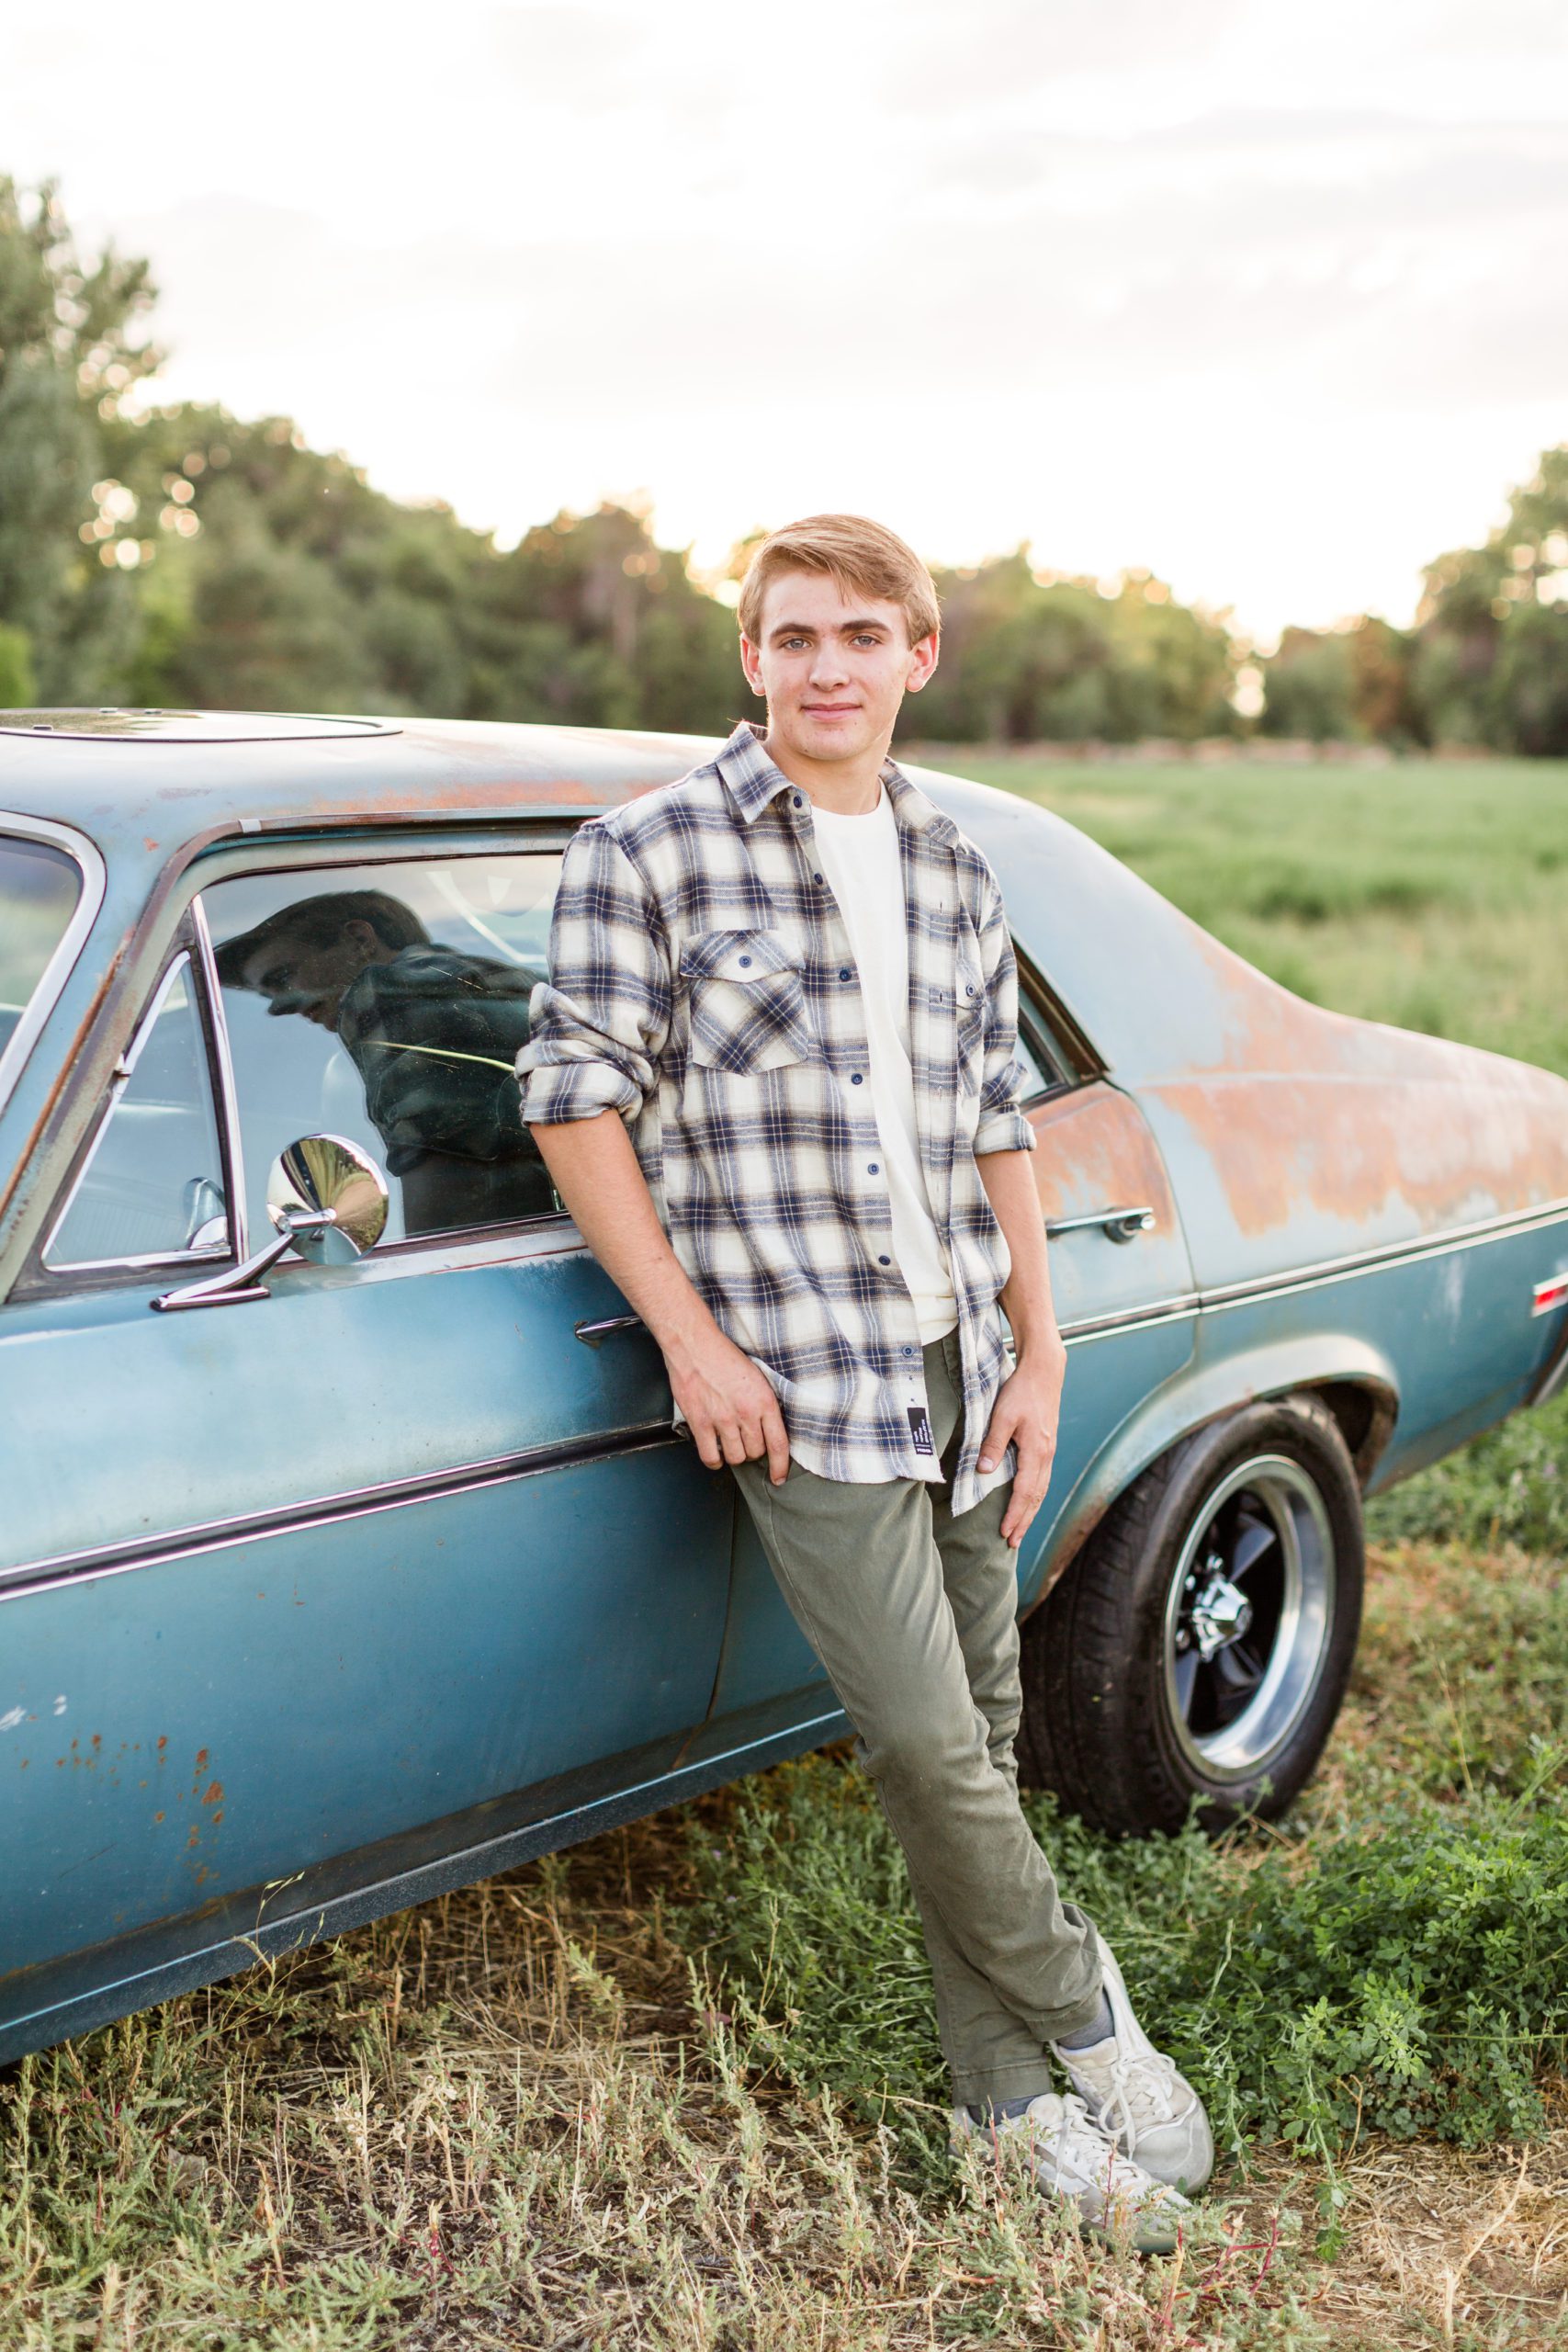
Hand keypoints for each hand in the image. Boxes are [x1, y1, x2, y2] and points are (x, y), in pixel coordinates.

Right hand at [667, 1327, 790, 1483]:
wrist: (694, 1344)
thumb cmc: (723, 1356)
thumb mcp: (757, 1377)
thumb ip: (763, 1403)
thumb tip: (768, 1428)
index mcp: (764, 1401)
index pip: (779, 1444)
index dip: (780, 1466)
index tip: (778, 1477)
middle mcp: (746, 1413)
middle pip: (756, 1452)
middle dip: (752, 1450)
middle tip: (745, 1440)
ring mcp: (722, 1420)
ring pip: (735, 1457)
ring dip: (734, 1454)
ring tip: (729, 1442)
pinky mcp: (701, 1423)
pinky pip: (710, 1456)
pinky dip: (714, 1460)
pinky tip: (714, 1452)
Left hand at [977, 1345, 1065, 1548]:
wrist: (1044, 1371)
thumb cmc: (1021, 1391)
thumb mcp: (1002, 1416)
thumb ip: (993, 1444)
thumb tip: (983, 1471)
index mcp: (1037, 1451)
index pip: (1025, 1492)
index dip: (1014, 1514)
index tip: (1005, 1533)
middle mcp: (1047, 1455)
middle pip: (1036, 1497)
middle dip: (1024, 1521)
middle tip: (1013, 1544)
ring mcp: (1049, 1450)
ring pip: (1041, 1490)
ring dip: (1031, 1512)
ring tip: (1021, 1530)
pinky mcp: (1047, 1445)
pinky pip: (1042, 1479)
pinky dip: (1035, 1496)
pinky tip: (1029, 1502)